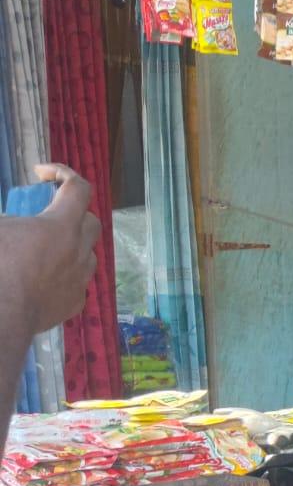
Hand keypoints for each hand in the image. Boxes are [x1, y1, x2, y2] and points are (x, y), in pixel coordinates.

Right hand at [3, 164, 99, 334]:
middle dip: (73, 213)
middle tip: (46, 217)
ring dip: (71, 246)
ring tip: (43, 250)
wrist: (0, 313)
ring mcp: (80, 279)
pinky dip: (63, 276)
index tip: (42, 173)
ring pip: (87, 254)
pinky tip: (41, 280)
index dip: (63, 172)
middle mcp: (79, 250)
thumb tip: (13, 222)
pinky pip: (76, 283)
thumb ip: (9, 217)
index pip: (79, 188)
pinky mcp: (75, 303)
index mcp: (60, 226)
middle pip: (91, 222)